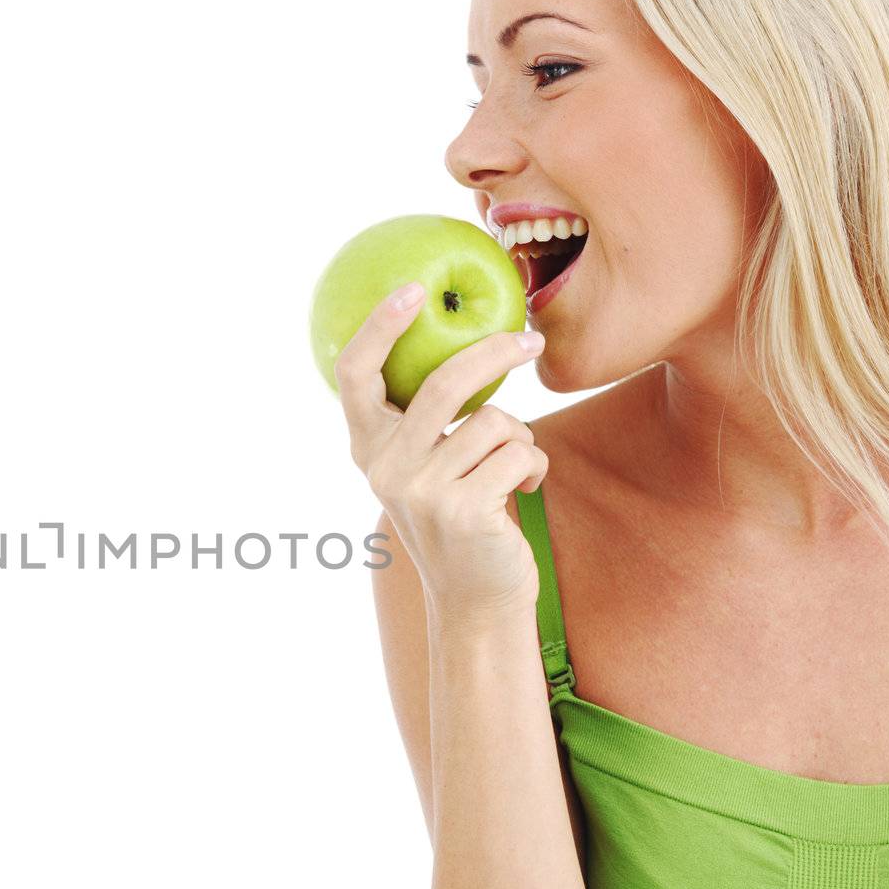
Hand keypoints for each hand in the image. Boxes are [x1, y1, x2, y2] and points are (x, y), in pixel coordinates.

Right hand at [336, 286, 548, 620]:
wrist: (476, 598)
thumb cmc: (461, 518)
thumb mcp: (428, 468)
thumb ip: (425, 422)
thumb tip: (465, 342)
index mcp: (369, 449)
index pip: (354, 374)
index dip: (377, 326)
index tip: (411, 290)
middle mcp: (385, 467)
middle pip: (441, 383)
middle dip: (495, 353)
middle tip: (530, 341)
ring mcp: (421, 491)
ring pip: (494, 421)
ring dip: (519, 439)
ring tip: (512, 469)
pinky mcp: (462, 509)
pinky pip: (519, 452)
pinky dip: (534, 466)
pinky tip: (522, 491)